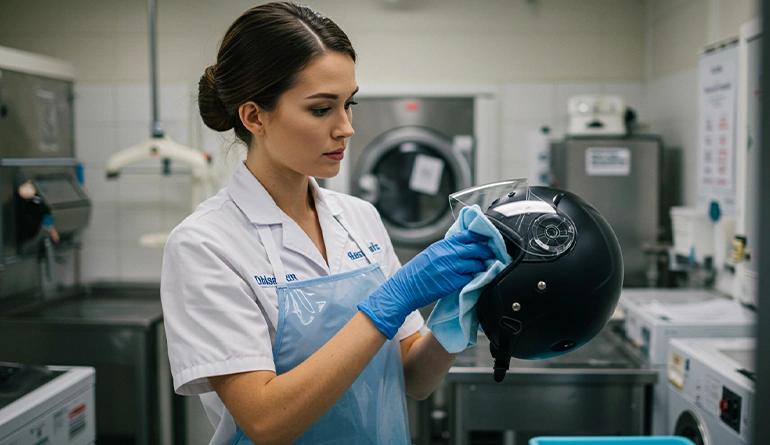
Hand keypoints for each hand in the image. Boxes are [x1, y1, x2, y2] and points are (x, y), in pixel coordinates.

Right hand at [358, 230, 493, 338]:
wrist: (405, 288)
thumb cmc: (416, 273)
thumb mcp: (430, 254)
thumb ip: (446, 249)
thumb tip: (462, 246)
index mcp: (441, 245)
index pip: (466, 235)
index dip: (479, 237)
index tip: (486, 239)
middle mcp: (447, 254)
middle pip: (475, 248)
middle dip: (486, 251)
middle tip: (492, 254)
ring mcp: (450, 268)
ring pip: (476, 263)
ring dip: (482, 266)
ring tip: (485, 268)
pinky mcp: (452, 282)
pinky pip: (470, 278)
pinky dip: (475, 279)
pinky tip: (477, 280)